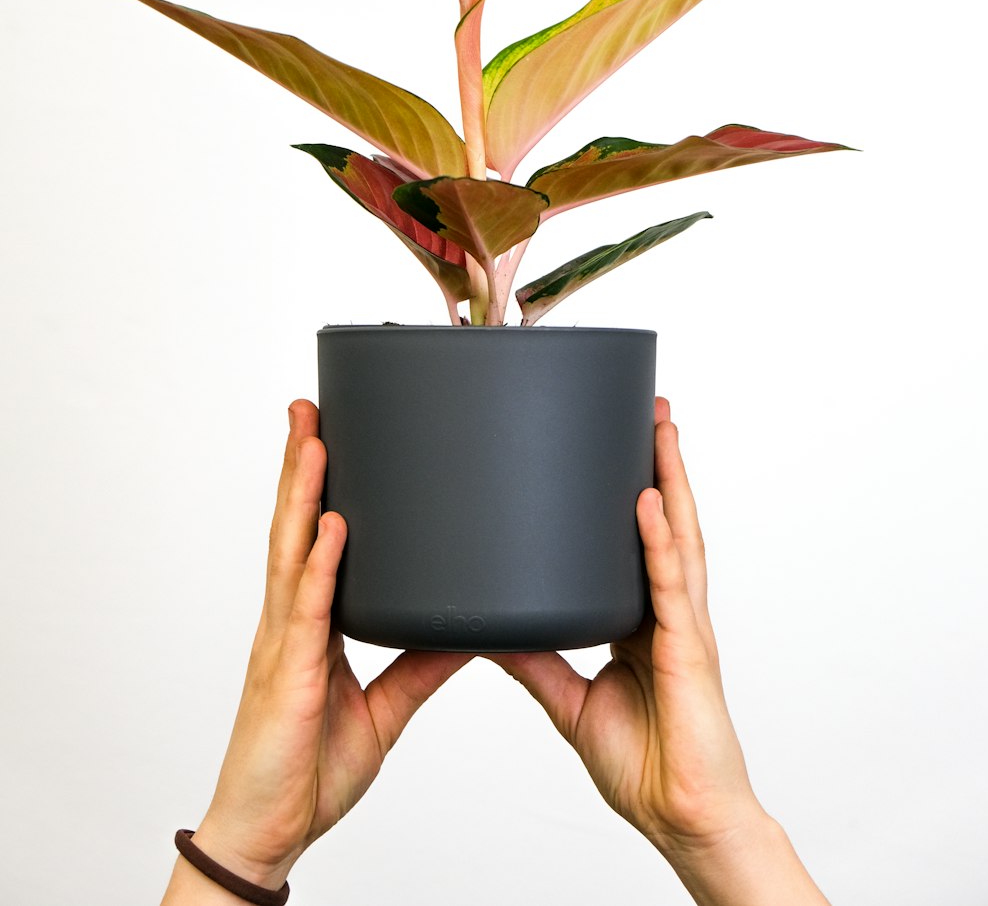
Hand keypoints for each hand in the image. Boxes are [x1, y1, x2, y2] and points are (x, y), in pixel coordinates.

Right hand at [167, 400, 472, 896]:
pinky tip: (335, 524)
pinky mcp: (293, 676)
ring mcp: (286, 644)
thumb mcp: (384, 709)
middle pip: (294, 527)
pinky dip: (322, 564)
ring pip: (293, 552)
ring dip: (303, 491)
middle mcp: (291, 621)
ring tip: (315, 436)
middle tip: (309, 406)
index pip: (312, 538)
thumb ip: (421, 666)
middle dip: (300, 464)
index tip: (327, 434)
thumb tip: (469, 631)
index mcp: (309, 623)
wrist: (270, 831)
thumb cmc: (309, 768)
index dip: (315, 486)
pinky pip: (310, 611)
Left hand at [489, 398, 828, 905]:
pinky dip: (659, 540)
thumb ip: (535, 662)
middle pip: (667, 523)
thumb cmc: (647, 767)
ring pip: (679, 538)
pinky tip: (647, 499)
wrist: (682, 820)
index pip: (640, 541)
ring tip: (657, 425)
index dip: (636, 491)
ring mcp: (683, 627)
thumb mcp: (572, 703)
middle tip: (647, 408)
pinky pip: (669, 586)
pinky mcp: (687, 651)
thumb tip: (488, 628)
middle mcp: (668, 612)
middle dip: (660, 463)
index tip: (619, 443)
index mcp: (645, 620)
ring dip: (670, 478)